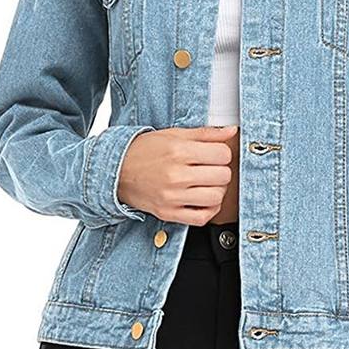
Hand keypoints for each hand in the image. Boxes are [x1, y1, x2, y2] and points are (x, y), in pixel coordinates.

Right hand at [117, 124, 237, 224]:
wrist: (115, 171)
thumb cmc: (144, 151)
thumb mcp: (174, 135)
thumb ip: (206, 133)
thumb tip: (232, 131)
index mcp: (178, 151)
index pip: (222, 154)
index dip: (222, 153)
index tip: (214, 154)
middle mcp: (175, 175)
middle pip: (223, 176)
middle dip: (221, 170)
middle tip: (211, 168)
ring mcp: (171, 197)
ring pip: (216, 197)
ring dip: (217, 190)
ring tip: (207, 184)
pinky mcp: (168, 214)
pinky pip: (202, 218)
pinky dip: (209, 210)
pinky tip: (203, 200)